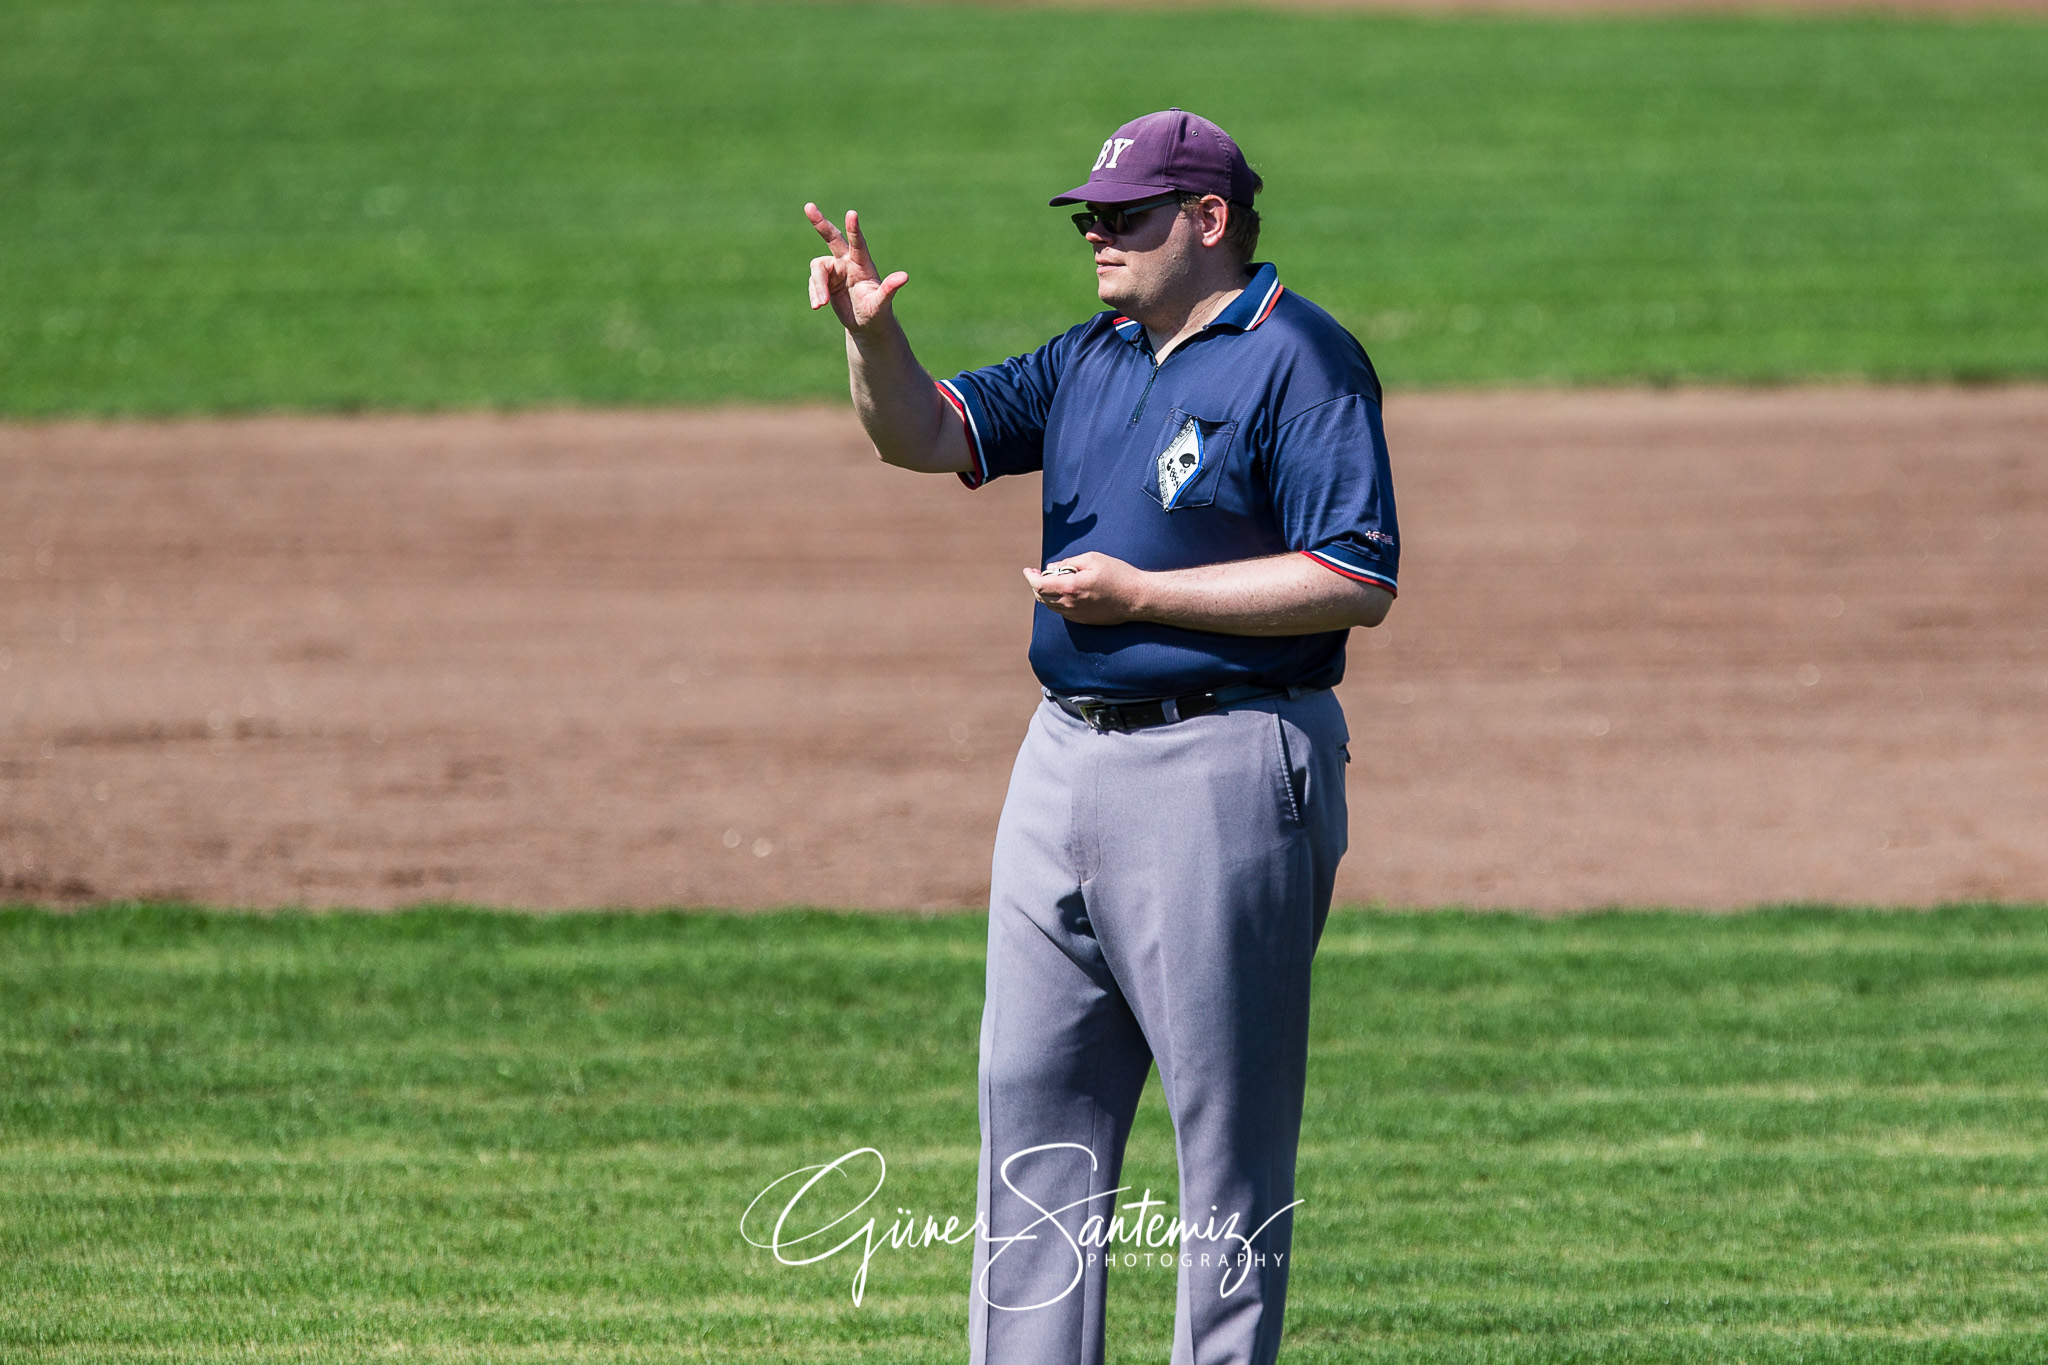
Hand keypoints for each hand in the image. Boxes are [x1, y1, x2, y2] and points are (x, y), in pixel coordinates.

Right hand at [805, 204, 907, 335]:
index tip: (852, 213)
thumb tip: (904, 276)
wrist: (865, 324)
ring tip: (821, 304)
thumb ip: (889, 289)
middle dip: (820, 223)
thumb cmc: (877, 312)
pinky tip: (818, 306)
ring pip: (818, 268)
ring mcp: (835, 270)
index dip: (854, 229)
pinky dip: (814, 294)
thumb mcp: (881, 303)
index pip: (858, 244)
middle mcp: (848, 262)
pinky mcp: (824, 280)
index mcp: (863, 264)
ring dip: (817, 286)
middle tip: (808, 206)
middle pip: (833, 238)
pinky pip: (813, 282)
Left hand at [1023, 552, 1149, 625]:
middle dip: (1037, 584)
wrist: (1137, 598)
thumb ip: (1069, 562)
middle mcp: (1070, 604)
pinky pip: (1063, 611)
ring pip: (1051, 605)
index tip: (1028, 570)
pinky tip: (1065, 592)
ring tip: (1051, 581)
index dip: (1030, 577)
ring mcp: (1076, 615)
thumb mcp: (1093, 559)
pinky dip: (1057, 601)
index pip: (1040, 585)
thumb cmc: (1118, 575)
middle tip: (1038, 573)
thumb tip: (1052, 568)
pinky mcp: (1084, 620)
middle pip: (1042, 597)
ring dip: (1046, 593)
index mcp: (1070, 587)